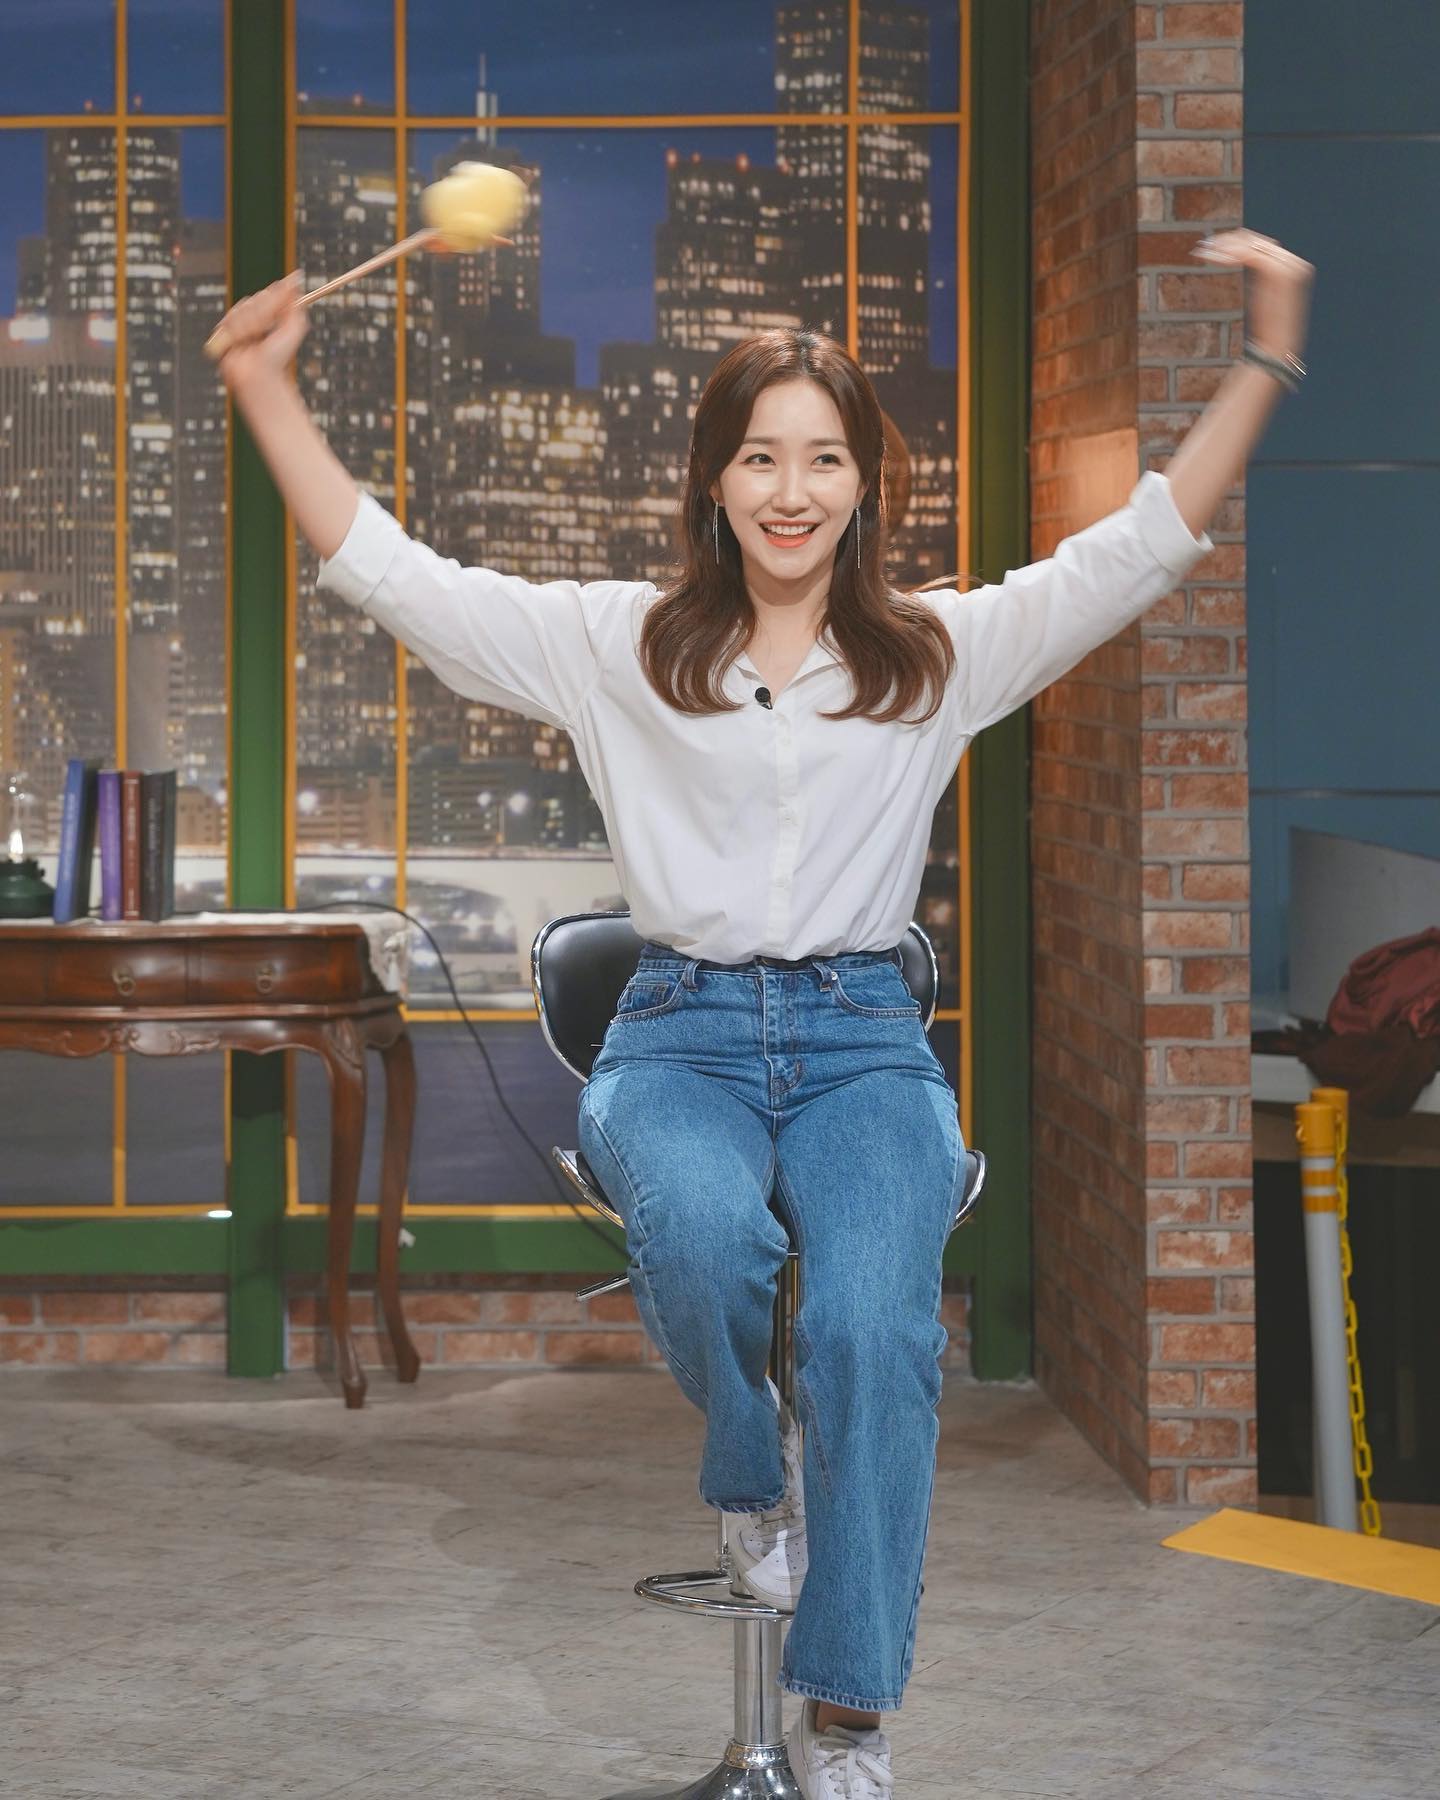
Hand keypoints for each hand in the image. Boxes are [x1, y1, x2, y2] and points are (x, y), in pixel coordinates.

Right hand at [207, 273, 308, 389]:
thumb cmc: (278, 357)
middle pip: (256, 299)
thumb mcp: (294, 329)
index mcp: (271, 317)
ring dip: (250, 325)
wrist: (258, 375)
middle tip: (267, 329)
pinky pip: (229, 318)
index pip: (270, 294)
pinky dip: (237, 331)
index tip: (282, 289)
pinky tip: (241, 343)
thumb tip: (297, 281)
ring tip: (254, 340)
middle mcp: (255, 318)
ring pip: (243, 308)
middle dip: (263, 314)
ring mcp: (239, 324)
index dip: (275, 293)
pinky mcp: (225, 331)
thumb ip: (296, 306)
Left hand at [1192, 228, 1313, 361]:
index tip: (1213, 247)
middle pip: (1257, 240)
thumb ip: (1260, 277)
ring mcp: (1289, 268)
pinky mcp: (1279, 275)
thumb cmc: (1265, 331)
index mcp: (1290, 266)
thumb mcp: (1262, 297)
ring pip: (1252, 245)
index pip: (1262, 244)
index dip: (1236, 242)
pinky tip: (1215, 260)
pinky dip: (1231, 255)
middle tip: (1203, 248)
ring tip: (1204, 254)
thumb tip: (1240, 260)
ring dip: (1226, 246)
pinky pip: (1252, 256)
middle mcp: (1293, 263)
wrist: (1273, 349)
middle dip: (1228, 240)